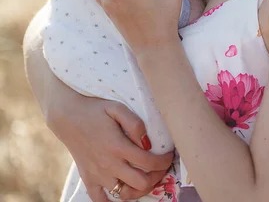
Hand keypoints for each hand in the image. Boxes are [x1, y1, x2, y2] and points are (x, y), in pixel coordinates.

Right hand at [49, 90, 173, 201]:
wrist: (67, 117)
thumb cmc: (95, 109)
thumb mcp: (117, 108)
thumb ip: (135, 124)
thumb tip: (147, 143)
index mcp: (118, 146)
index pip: (149, 162)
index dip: (164, 161)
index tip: (169, 155)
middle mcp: (109, 164)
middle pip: (140, 183)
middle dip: (156, 176)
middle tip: (160, 167)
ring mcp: (97, 175)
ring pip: (124, 195)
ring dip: (139, 189)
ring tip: (146, 177)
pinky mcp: (88, 179)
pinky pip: (101, 200)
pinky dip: (113, 200)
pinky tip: (123, 190)